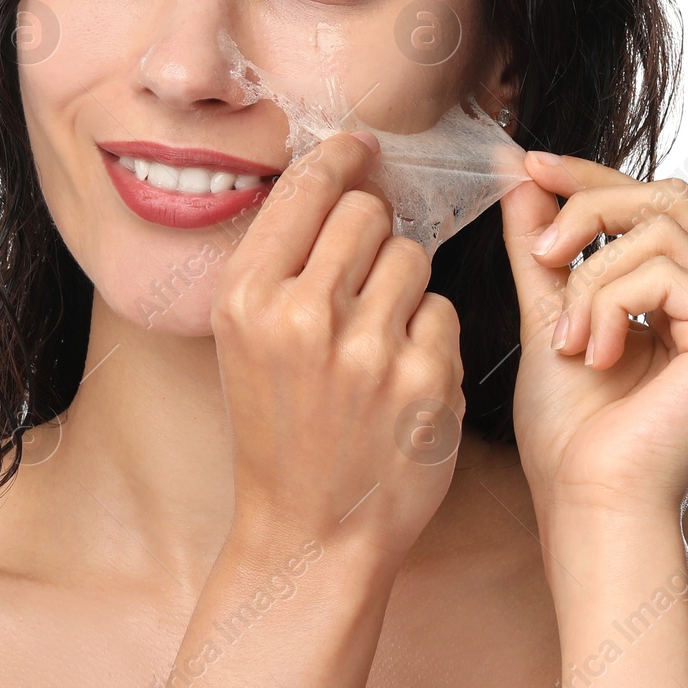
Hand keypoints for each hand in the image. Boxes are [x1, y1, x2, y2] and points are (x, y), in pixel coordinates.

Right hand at [211, 130, 464, 570]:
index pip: (307, 187)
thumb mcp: (245, 340)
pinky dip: (428, 336)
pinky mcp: (426, 380)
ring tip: (376, 336)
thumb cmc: (278, 431)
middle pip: (367, 214)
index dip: (341, 160)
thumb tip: (338, 172)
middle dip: (372, 234)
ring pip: (412, 256)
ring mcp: (368, 350)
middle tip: (362, 276)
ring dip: (403, 285)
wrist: (309, 534)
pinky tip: (400, 377)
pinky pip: (442, 311)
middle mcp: (302, 317)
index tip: (360, 152)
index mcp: (245, 298)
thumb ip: (281, 260)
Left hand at [499, 151, 687, 528]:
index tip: (528, 166)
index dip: (593, 178)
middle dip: (590, 207)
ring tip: (567, 338)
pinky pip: (667, 272)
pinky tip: (594, 354)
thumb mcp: (548, 317)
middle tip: (540, 253)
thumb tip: (521, 179)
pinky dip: (610, 303)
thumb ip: (542, 251)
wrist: (587, 504)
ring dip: (590, 275)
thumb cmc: (571, 434)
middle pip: (670, 197)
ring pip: (662, 230)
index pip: (656, 205)